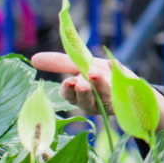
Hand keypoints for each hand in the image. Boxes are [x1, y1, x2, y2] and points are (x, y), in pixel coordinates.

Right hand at [30, 52, 163, 128]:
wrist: (130, 86)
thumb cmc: (101, 76)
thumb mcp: (80, 66)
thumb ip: (60, 63)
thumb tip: (33, 59)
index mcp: (79, 95)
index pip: (69, 94)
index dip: (68, 89)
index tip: (70, 81)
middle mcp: (93, 103)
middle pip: (85, 101)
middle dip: (83, 92)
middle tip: (82, 82)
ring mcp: (111, 103)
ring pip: (104, 97)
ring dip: (100, 85)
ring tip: (97, 73)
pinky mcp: (127, 101)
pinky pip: (124, 92)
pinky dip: (120, 77)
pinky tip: (115, 65)